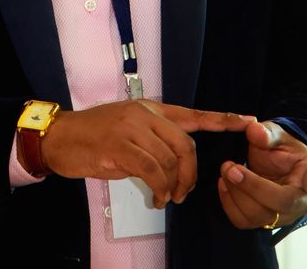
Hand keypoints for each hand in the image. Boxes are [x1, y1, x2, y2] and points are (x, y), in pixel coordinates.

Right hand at [41, 99, 253, 208]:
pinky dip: (160, 188)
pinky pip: (153, 171)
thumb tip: (170, 164)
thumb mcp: (126, 129)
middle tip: (185, 192)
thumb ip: (150, 139)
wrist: (60, 137)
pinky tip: (157, 197)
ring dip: (174, 186)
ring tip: (167, 198)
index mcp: (149, 109)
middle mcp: (144, 114)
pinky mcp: (120, 146)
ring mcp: (132, 128)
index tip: (246, 120)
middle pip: (186, 143)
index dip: (221, 118)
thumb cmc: (92, 136)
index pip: (192, 114)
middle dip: (191, 172)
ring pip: (170, 160)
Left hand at [218, 120, 306, 228]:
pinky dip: (228, 203)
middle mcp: (300, 201)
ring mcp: (282, 215)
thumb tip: (255, 130)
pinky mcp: (262, 221)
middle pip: (279, 204)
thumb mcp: (276, 134)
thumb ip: (267, 133)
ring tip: (225, 170)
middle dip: (251, 186)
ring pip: (258, 216)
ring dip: (235, 193)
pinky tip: (224, 183)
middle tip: (230, 166)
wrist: (273, 163)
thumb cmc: (280, 149)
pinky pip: (243, 221)